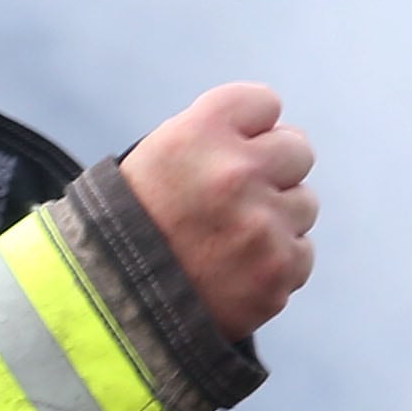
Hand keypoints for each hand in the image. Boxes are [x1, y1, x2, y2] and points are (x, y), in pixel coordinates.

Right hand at [123, 84, 315, 342]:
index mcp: (197, 135)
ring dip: (274, 217)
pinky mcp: (279, 270)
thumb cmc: (124, 229)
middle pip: (297, 149)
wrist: (106, 308)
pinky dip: (275, 261)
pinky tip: (235, 270)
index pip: (263, 102)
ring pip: (304, 203)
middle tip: (235, 196)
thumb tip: (267, 134)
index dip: (248, 127)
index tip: (231, 147)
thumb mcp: (150, 162)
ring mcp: (263, 224)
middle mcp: (235, 173)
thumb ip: (210, 139)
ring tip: (227, 240)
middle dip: (272, 169)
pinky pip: (302, 251)